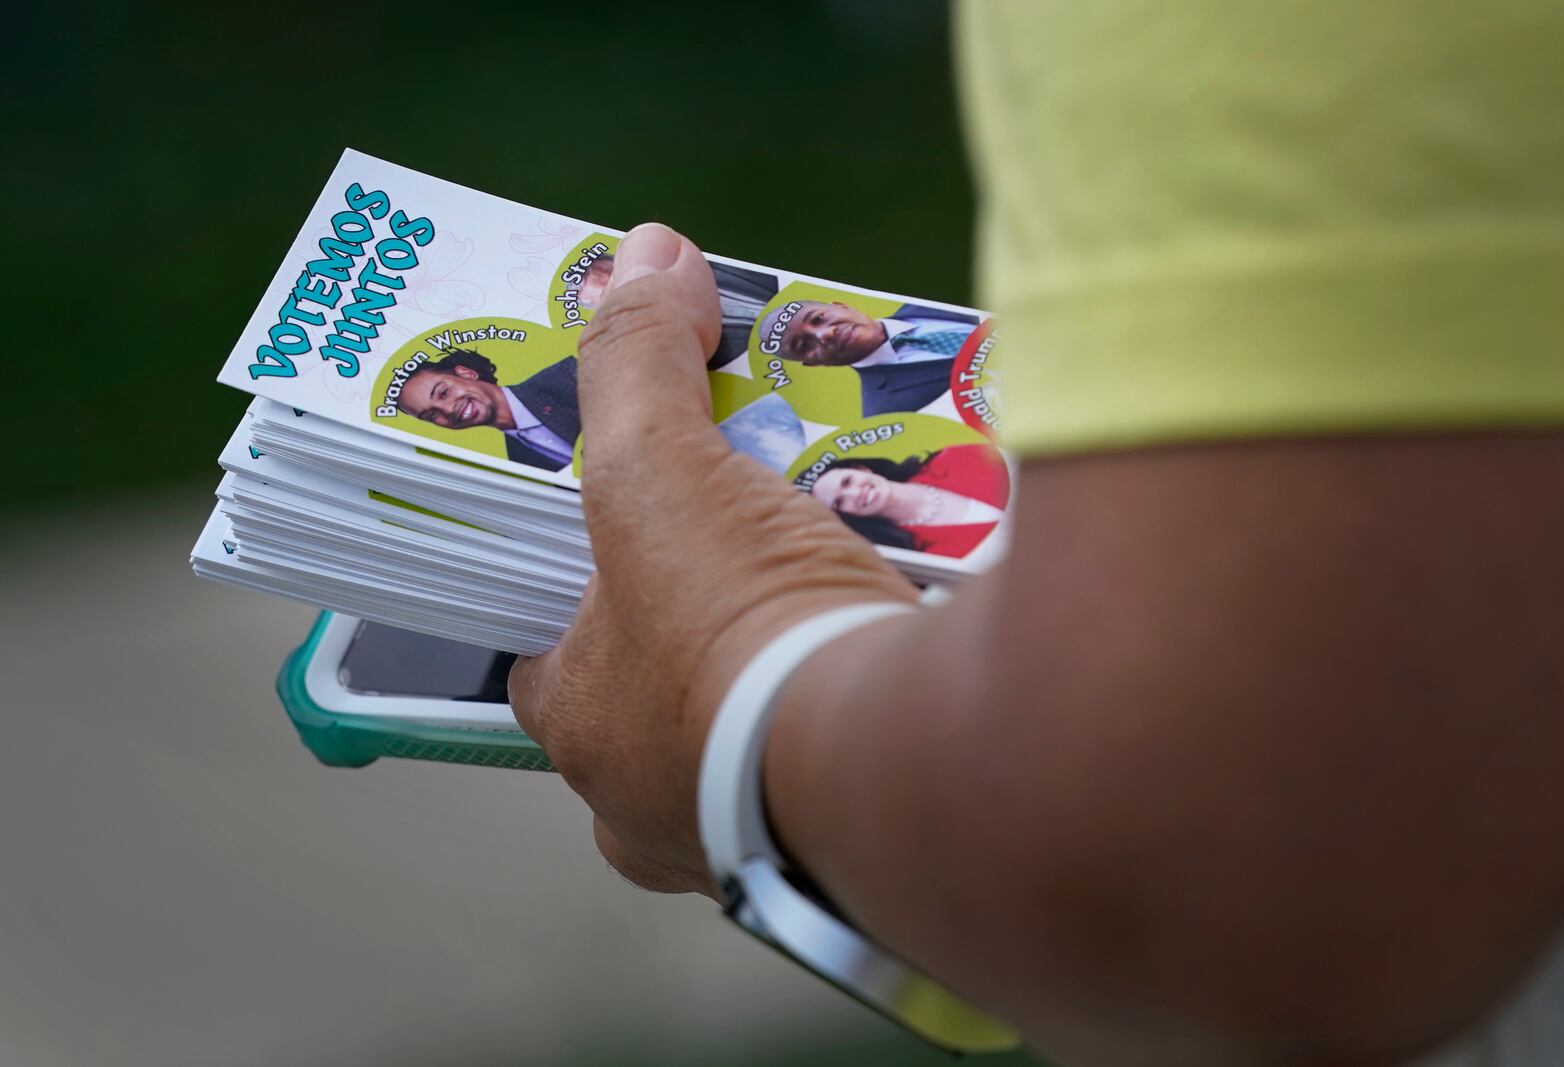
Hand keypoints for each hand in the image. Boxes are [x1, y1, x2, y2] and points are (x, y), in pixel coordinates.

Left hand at [508, 223, 916, 895]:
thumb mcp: (659, 473)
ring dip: (790, 661)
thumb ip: (639, 364)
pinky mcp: (864, 843)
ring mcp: (762, 840)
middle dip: (702, 623)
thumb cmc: (738, 633)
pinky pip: (851, 751)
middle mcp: (656, 809)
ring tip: (832, 567)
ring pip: (762, 730)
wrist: (910, 762)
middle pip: (665, 694)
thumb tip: (645, 253)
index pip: (551, 655)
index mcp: (584, 733)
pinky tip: (905, 627)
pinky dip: (867, 694)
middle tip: (748, 543)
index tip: (630, 533)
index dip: (584, 587)